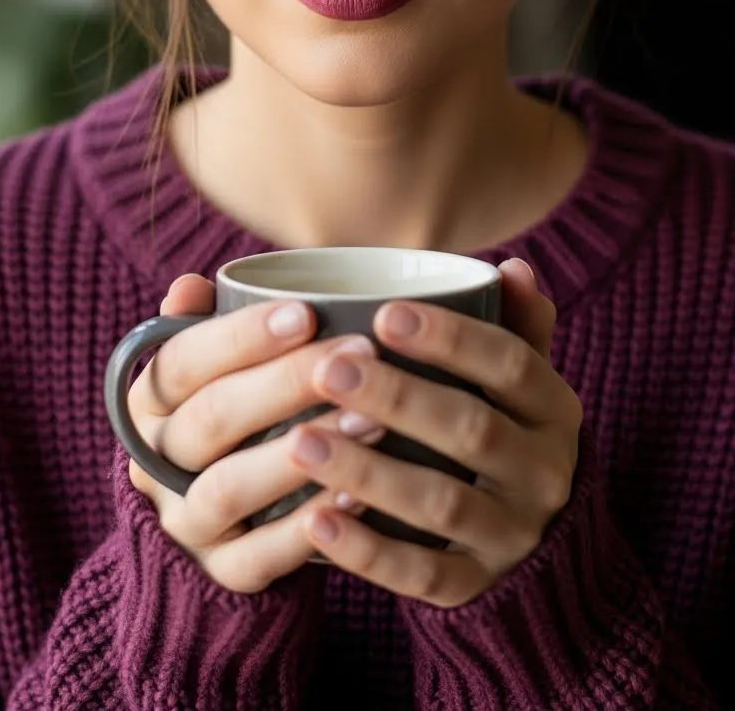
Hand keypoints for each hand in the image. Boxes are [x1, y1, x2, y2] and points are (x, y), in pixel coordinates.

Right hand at [127, 274, 382, 592]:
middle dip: (289, 382)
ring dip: (304, 452)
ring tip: (373, 420)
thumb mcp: (220, 365)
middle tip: (363, 353)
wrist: (230, 521)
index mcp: (147, 402)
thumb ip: (211, 323)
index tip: (307, 312)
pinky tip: (360, 496)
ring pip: (230, 486)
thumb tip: (190, 286)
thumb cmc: (240, 412)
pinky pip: (259, 557)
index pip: (181, 361)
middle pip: (212, 418)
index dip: (241, 336)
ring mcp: (183, 523)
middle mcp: (153, 462)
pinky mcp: (220, 575)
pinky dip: (307, 528)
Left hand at [285, 257, 582, 606]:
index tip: (385, 313)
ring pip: (441, 504)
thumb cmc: (504, 426)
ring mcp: (512, 536)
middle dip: (398, 398)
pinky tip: (313, 521)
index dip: (452, 339)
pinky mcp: (477, 587)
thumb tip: (512, 268)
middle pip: (472, 430)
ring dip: (368, 472)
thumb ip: (514, 323)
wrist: (536, 540)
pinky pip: (424, 576)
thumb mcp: (520, 378)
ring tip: (301, 441)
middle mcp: (545, 473)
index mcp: (554, 408)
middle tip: (329, 369)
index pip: (512, 364)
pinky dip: (367, 552)